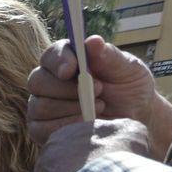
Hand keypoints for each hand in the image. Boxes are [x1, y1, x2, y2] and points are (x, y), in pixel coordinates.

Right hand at [27, 36, 171, 154]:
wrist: (134, 119)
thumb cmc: (129, 89)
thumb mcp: (128, 69)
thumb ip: (110, 57)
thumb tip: (93, 41)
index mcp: (66, 61)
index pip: (50, 56)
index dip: (58, 61)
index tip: (72, 69)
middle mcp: (48, 82)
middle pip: (37, 81)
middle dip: (66, 88)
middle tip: (98, 90)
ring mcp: (42, 106)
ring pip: (40, 106)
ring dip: (70, 108)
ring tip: (100, 107)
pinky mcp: (42, 129)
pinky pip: (41, 128)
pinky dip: (65, 125)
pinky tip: (86, 123)